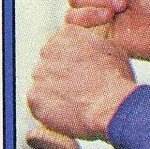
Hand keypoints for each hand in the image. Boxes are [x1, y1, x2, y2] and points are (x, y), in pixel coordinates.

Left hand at [28, 24, 136, 140]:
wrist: (111, 105)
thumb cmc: (116, 79)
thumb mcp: (110, 50)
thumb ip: (92, 46)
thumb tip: (90, 52)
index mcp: (67, 35)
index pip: (60, 45)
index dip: (69, 61)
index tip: (78, 72)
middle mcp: (48, 51)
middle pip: (48, 64)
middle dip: (59, 76)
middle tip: (76, 90)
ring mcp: (39, 74)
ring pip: (43, 84)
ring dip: (53, 93)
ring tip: (74, 104)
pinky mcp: (33, 97)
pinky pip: (38, 104)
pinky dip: (48, 110)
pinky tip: (66, 113)